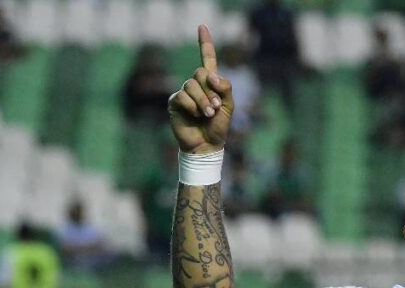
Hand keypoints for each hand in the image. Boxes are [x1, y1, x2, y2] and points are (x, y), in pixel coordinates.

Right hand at [167, 25, 234, 153]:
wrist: (207, 144)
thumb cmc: (219, 126)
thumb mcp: (229, 106)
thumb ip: (225, 87)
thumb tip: (211, 74)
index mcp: (210, 83)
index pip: (207, 59)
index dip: (205, 43)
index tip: (202, 26)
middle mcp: (196, 84)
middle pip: (200, 72)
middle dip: (211, 91)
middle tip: (216, 108)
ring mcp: (184, 92)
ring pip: (192, 85)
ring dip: (203, 101)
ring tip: (208, 115)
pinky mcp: (174, 102)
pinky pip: (183, 96)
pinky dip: (193, 107)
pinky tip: (196, 116)